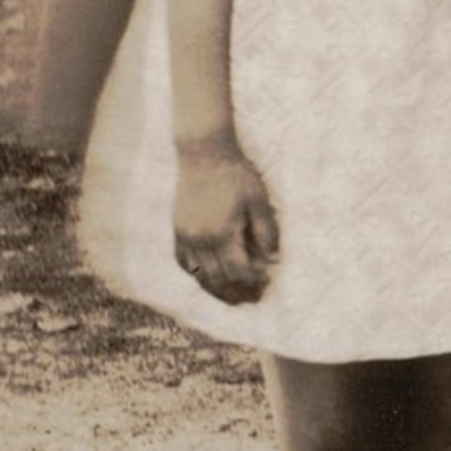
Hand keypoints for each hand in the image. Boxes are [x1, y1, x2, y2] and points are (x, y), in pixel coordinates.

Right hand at [170, 142, 280, 303]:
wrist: (204, 154)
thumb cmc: (236, 175)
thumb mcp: (259, 200)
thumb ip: (266, 231)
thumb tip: (273, 259)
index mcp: (223, 233)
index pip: (238, 271)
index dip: (253, 281)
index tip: (265, 283)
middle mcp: (201, 240)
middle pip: (218, 279)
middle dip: (237, 291)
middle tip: (253, 297)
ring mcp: (186, 237)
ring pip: (199, 275)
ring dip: (217, 289)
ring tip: (233, 297)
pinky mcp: (177, 230)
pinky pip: (183, 262)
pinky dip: (196, 274)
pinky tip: (208, 278)